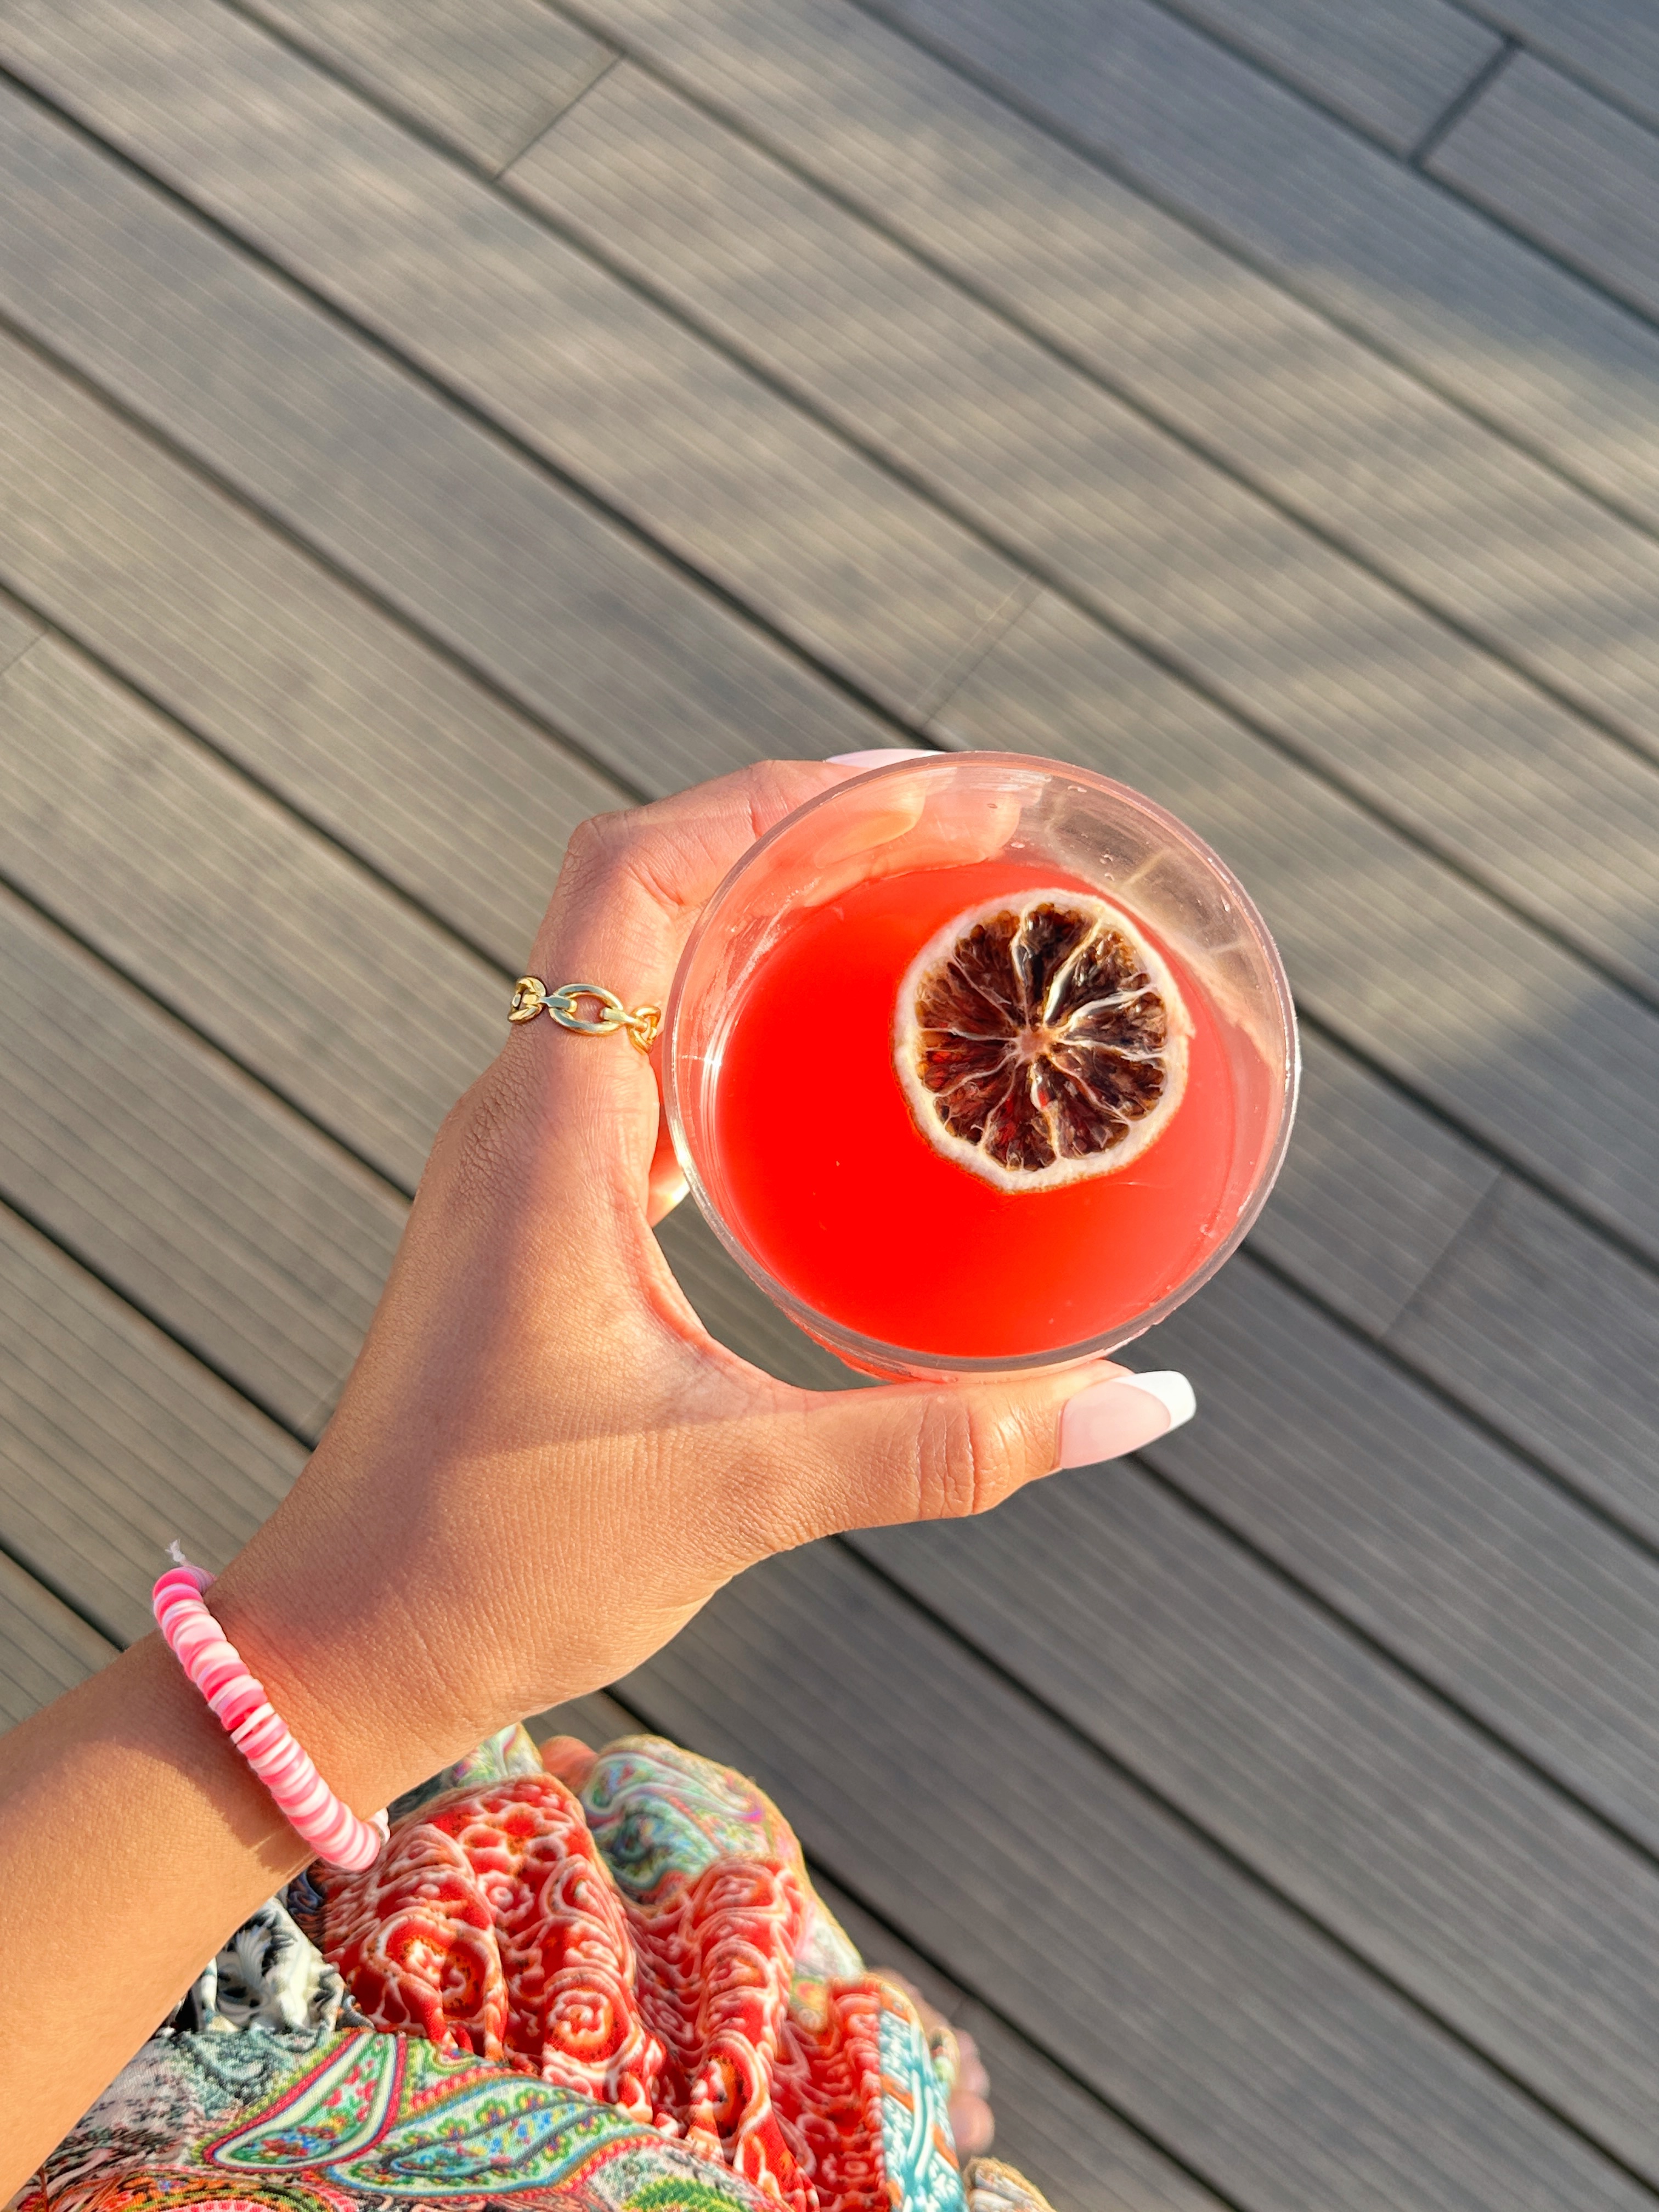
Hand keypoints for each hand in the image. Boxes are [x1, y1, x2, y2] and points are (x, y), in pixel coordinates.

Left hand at [207, 761, 1188, 1811]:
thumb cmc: (498, 1560)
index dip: (756, 799)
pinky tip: (815, 1074)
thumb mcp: (741, 1489)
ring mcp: (517, 1164)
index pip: (628, 880)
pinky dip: (720, 1026)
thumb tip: (1133, 1405)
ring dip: (745, 925)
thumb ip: (943, 1446)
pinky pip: (628, 1067)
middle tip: (932, 838)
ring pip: (627, 977)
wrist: (346, 1641)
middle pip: (635, 897)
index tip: (895, 784)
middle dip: (778, 838)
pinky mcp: (530, 1218)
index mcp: (548, 1132)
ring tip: (889, 920)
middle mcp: (521, 1117)